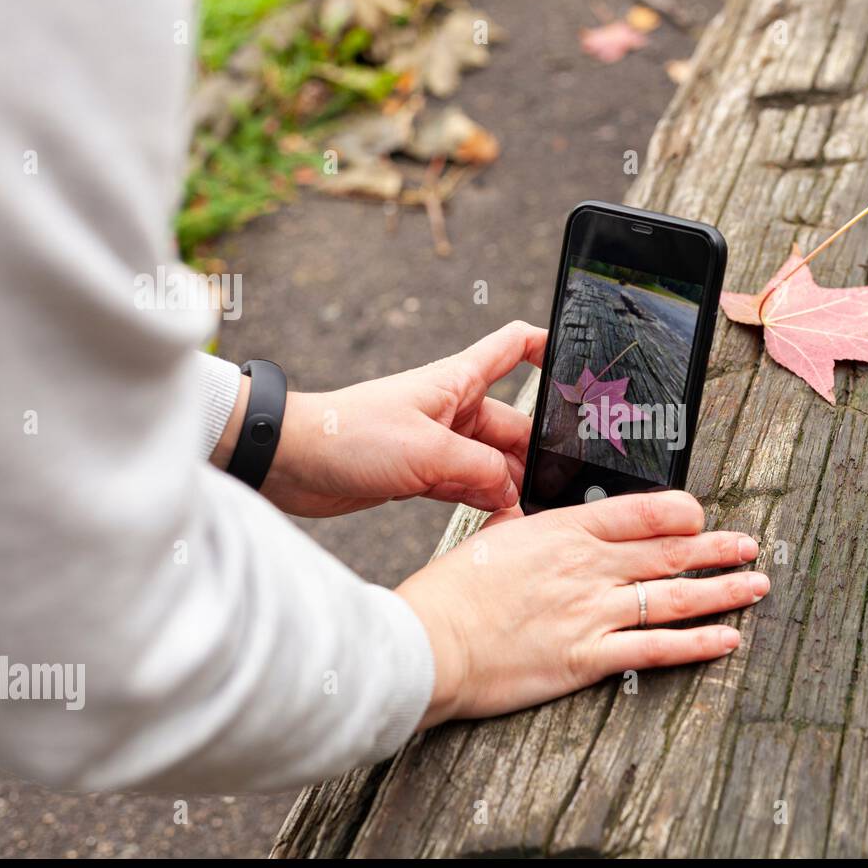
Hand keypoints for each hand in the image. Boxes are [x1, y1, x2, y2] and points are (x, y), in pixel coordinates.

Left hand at [215, 322, 547, 516]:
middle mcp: (453, 409)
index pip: (514, 347)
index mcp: (458, 382)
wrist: (289, 461)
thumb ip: (480, 471)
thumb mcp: (427, 451)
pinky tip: (497, 520)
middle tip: (559, 485)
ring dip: (508, 485)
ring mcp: (440, 442)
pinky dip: (482, 502)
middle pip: (514, 426)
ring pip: (493, 462)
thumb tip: (512, 491)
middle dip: (535, 454)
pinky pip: (468, 486)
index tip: (578, 367)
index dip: (548, 347)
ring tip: (528, 511)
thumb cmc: (349, 434)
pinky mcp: (423, 473)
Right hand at [398, 490, 768, 726]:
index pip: (641, 511)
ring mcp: (592, 612)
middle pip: (669, 552)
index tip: (703, 515)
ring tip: (755, 584)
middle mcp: (588, 566)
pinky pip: (656, 648)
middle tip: (750, 545)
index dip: (683, 512)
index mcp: (564, 530)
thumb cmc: (451, 593)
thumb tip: (533, 510)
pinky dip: (697, 644)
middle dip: (718, 547)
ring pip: (674, 596)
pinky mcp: (589, 657)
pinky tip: (726, 639)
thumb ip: (525, 522)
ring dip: (723, 590)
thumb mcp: (491, 537)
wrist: (429, 644)